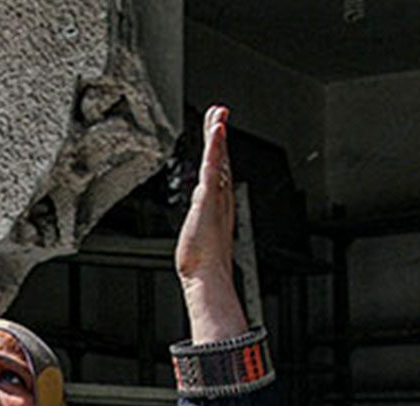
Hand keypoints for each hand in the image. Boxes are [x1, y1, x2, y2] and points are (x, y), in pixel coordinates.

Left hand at [174, 106, 247, 342]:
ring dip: (218, 136)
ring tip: (218, 114)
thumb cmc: (202, 266)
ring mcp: (216, 198)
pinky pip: (212, 167)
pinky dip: (216, 148)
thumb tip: (198, 246)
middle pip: (221, 162)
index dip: (220, 154)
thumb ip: (201, 236)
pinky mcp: (209, 197)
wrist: (207, 276)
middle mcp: (219, 201)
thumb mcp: (200, 244)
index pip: (219, 174)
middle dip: (220, 138)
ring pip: (218, 160)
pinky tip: (216, 132)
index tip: (218, 137)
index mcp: (217, 209)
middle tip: (219, 113)